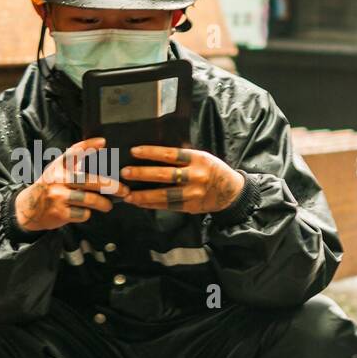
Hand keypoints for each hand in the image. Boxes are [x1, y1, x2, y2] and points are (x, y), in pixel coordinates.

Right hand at [14, 137, 129, 230]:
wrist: (29, 208)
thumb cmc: (49, 186)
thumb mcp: (58, 169)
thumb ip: (76, 158)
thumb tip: (100, 144)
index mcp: (58, 167)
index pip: (72, 152)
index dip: (87, 145)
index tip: (103, 142)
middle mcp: (58, 179)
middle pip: (89, 181)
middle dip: (111, 186)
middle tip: (123, 190)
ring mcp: (58, 196)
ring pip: (89, 200)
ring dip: (103, 204)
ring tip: (108, 205)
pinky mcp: (59, 213)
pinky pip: (82, 214)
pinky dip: (87, 214)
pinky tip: (86, 212)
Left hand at [121, 145, 244, 212]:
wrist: (231, 192)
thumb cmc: (212, 170)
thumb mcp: (201, 156)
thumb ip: (183, 155)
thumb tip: (154, 152)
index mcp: (198, 159)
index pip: (171, 154)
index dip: (151, 152)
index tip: (134, 151)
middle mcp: (195, 176)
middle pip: (164, 175)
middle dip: (142, 174)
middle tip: (125, 173)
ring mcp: (193, 193)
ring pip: (164, 195)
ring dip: (144, 195)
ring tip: (128, 195)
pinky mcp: (191, 206)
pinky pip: (168, 206)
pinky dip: (152, 204)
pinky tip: (140, 203)